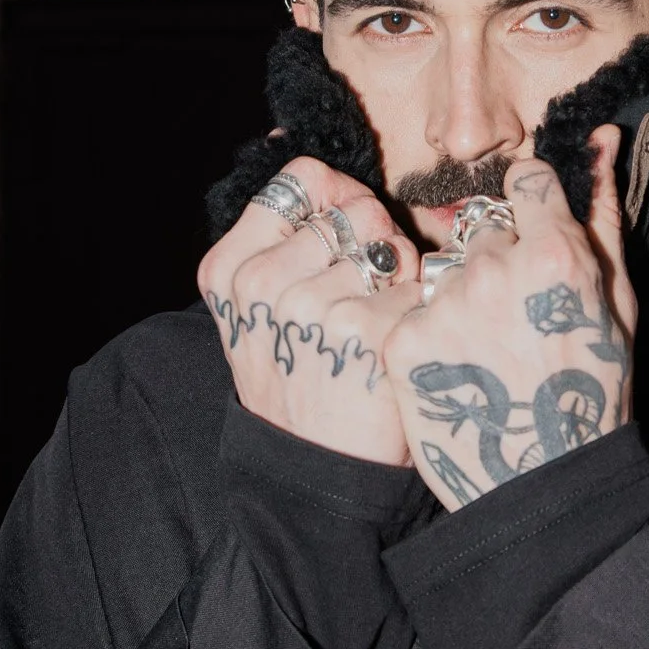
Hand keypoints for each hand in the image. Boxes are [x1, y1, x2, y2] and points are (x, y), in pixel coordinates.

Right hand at [197, 159, 423, 464]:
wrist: (314, 471)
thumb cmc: (299, 382)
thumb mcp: (258, 314)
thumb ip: (282, 245)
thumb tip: (326, 176)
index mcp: (230, 269)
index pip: (298, 181)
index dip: (337, 197)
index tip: (346, 231)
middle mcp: (264, 281)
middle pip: (354, 211)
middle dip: (374, 244)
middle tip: (362, 298)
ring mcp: (313, 305)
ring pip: (390, 247)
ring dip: (400, 280)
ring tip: (375, 329)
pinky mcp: (367, 330)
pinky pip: (418, 287)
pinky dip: (418, 314)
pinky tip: (393, 350)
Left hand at [383, 128, 634, 510]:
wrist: (544, 486)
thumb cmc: (594, 393)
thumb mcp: (619, 303)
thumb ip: (603, 215)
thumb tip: (601, 140)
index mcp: (555, 251)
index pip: (525, 181)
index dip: (529, 208)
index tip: (531, 237)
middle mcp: (493, 268)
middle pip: (481, 230)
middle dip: (494, 262)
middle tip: (513, 320)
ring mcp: (443, 305)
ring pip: (443, 272)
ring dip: (458, 300)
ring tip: (485, 354)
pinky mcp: (402, 341)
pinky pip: (411, 312)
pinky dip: (427, 337)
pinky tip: (456, 372)